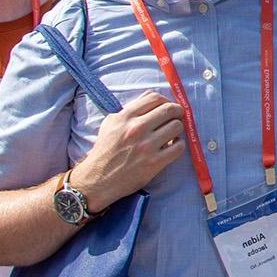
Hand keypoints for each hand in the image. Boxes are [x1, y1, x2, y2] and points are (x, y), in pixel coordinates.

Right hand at [67, 92, 184, 212]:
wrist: (97, 179)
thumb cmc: (105, 150)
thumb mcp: (111, 124)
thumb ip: (130, 110)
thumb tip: (151, 98)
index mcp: (125, 117)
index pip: (155, 98)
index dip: (166, 101)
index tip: (166, 108)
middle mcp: (136, 128)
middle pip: (170, 109)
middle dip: (177, 112)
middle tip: (175, 119)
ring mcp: (146, 146)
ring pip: (177, 126)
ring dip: (177, 130)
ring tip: (170, 135)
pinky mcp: (154, 162)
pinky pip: (179, 147)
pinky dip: (178, 146)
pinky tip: (171, 148)